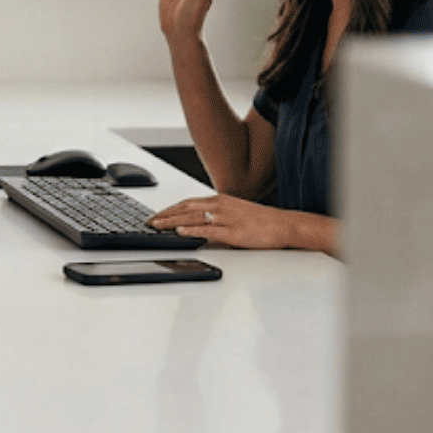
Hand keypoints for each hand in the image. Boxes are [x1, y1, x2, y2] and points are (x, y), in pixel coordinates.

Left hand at [147, 193, 290, 248]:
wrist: (283, 225)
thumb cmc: (261, 220)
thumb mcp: (234, 211)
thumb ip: (216, 214)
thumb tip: (197, 222)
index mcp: (219, 200)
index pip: (187, 202)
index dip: (169, 208)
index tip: (156, 214)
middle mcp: (220, 206)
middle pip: (185, 208)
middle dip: (165, 215)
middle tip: (149, 221)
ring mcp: (226, 218)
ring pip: (192, 218)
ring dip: (172, 222)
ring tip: (156, 225)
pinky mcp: (233, 232)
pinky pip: (208, 230)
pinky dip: (192, 230)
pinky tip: (180, 232)